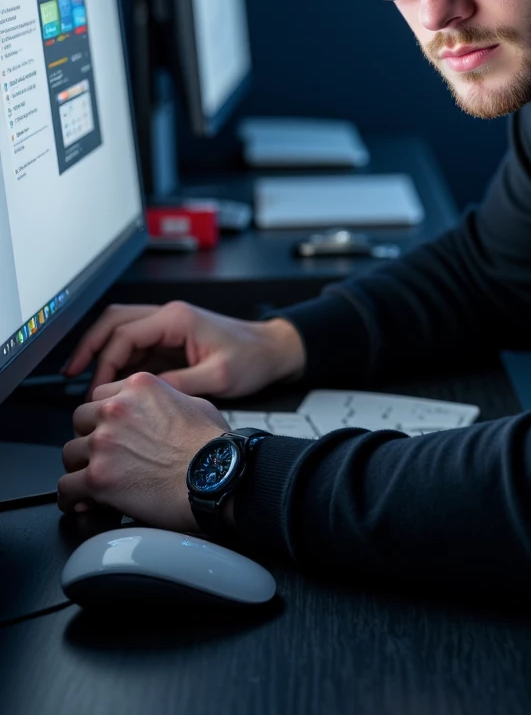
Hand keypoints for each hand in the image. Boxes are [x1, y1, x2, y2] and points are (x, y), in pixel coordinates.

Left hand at [58, 373, 228, 527]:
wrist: (218, 478)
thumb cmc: (215, 447)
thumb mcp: (195, 403)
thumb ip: (165, 400)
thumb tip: (159, 411)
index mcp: (139, 388)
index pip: (100, 397)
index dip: (104, 417)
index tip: (108, 431)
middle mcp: (116, 410)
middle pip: (80, 422)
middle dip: (90, 439)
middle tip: (104, 456)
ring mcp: (104, 443)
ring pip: (69, 454)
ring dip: (81, 468)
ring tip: (93, 482)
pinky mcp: (98, 477)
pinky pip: (66, 488)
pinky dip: (71, 497)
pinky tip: (80, 502)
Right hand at [64, 301, 305, 400]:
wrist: (273, 351)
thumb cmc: (253, 358)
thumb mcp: (218, 377)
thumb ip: (181, 385)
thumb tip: (146, 397)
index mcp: (177, 319)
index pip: (125, 333)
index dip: (103, 361)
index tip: (95, 388)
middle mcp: (168, 317)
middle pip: (113, 322)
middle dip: (90, 347)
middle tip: (72, 374)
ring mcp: (168, 328)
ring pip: (120, 332)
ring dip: (102, 354)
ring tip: (86, 384)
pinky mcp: (170, 342)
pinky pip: (135, 347)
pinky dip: (119, 364)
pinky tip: (113, 387)